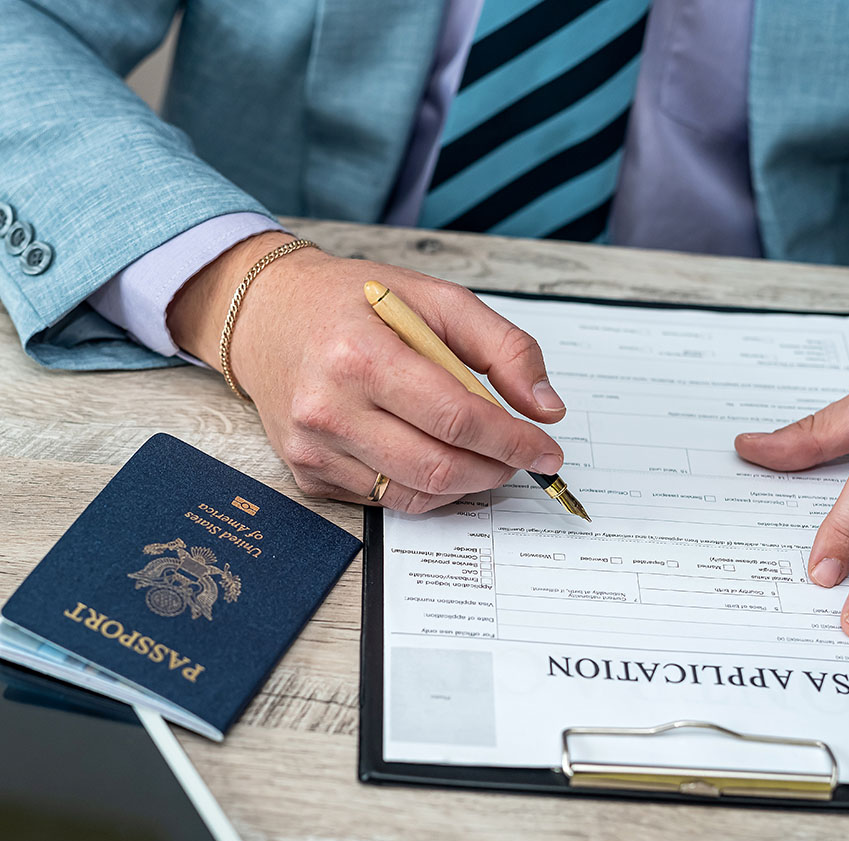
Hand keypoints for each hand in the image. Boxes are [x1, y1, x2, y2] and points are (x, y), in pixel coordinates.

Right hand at [168, 232, 566, 512]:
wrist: (267, 314)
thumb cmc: (352, 302)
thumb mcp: (436, 299)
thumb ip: (502, 347)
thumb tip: (546, 407)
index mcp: (361, 355)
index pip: (457, 418)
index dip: (514, 441)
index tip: (547, 450)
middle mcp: (328, 407)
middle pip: (438, 466)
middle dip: (497, 470)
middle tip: (522, 458)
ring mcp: (313, 448)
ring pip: (416, 494)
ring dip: (467, 484)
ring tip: (485, 457)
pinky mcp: (307, 474)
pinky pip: (385, 499)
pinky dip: (426, 487)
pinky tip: (435, 455)